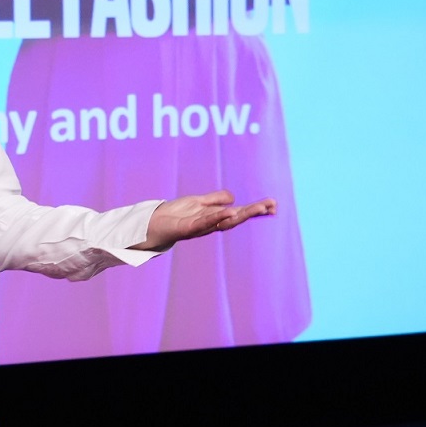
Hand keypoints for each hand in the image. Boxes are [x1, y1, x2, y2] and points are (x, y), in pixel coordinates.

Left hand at [135, 190, 275, 250]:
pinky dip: (218, 217)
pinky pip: (205, 222)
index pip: (239, 212)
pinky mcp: (188, 228)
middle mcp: (211, 223)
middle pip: (237, 217)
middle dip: (255, 211)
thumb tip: (233, 198)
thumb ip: (214, 199)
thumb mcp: (197, 202)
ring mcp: (200, 227)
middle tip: (273, 205)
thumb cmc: (174, 214)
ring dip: (243, 214)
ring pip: (225, 221)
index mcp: (214, 217)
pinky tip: (230, 211)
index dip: (255, 209)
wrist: (152, 223)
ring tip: (259, 208)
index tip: (273, 205)